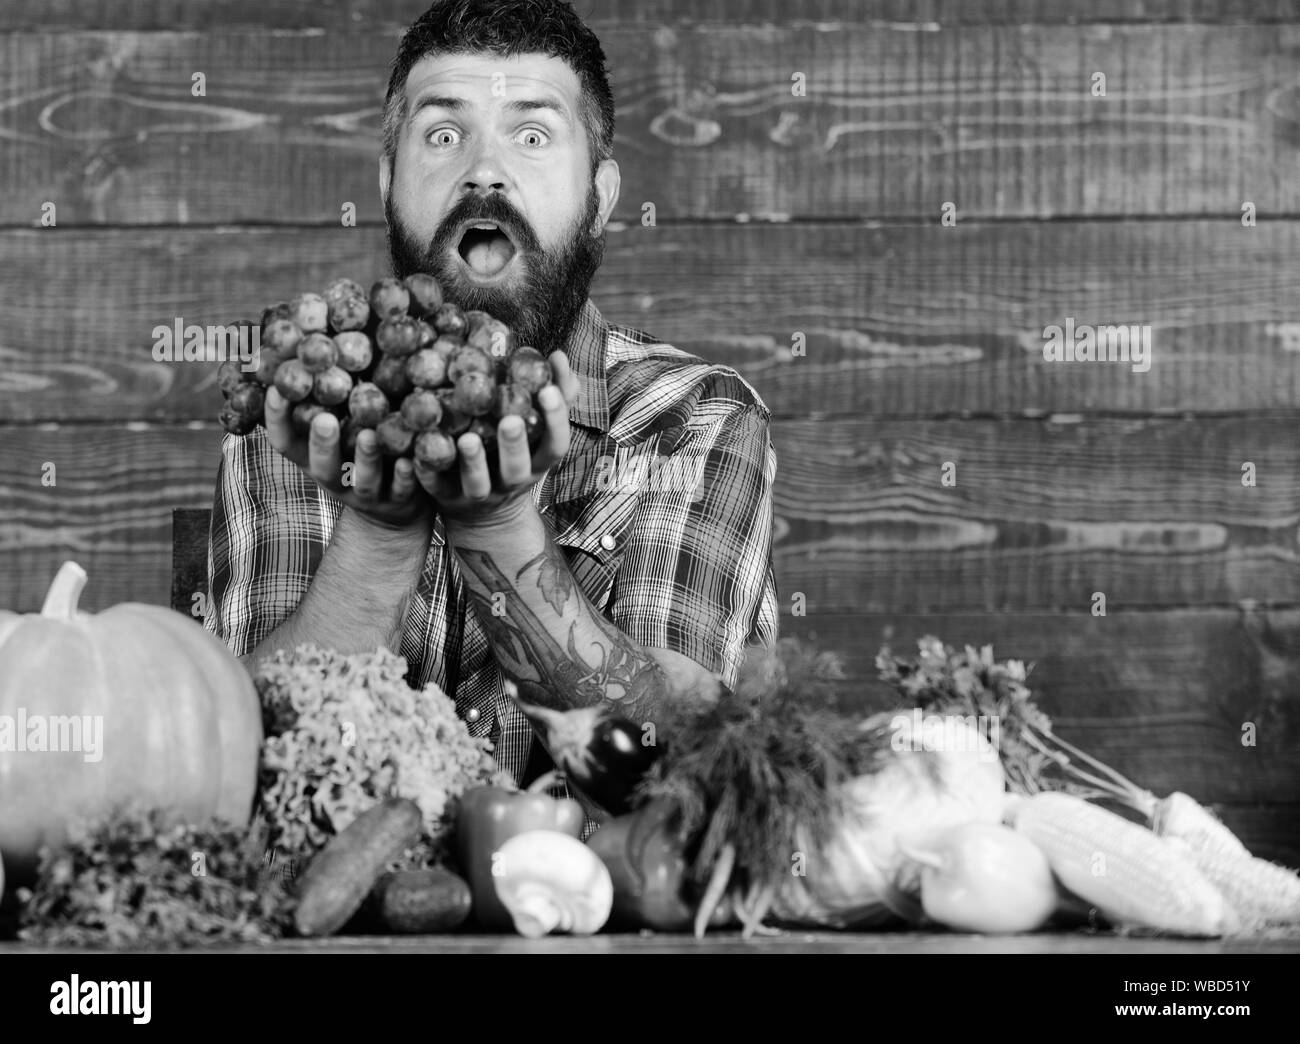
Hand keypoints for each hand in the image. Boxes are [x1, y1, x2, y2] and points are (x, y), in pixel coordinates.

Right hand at [263, 386, 431, 528]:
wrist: (391, 514)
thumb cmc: (354, 456)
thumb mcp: (333, 432)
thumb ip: (321, 401)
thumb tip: (297, 344)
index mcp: (313, 460)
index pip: (285, 442)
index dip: (277, 419)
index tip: (275, 389)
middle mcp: (337, 478)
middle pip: (322, 466)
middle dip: (321, 443)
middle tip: (323, 418)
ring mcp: (368, 492)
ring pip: (363, 479)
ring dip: (365, 457)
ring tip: (368, 435)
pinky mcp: (400, 500)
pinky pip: (402, 490)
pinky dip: (404, 476)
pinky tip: (408, 461)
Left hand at [415, 351, 581, 522]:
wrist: (487, 515)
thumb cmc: (514, 457)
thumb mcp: (538, 434)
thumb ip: (553, 399)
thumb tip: (558, 356)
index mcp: (536, 462)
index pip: (556, 444)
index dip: (556, 420)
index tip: (548, 390)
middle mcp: (511, 481)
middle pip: (517, 468)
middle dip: (514, 444)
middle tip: (510, 419)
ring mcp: (479, 493)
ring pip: (478, 482)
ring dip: (473, 461)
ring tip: (468, 438)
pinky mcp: (447, 498)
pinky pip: (436, 487)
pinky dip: (427, 473)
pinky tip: (415, 456)